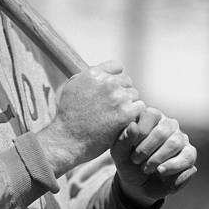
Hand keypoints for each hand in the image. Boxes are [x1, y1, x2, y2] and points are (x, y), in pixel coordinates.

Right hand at [36, 61, 144, 175]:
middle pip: (127, 82)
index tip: (110, 92)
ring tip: (115, 116)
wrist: (68, 140)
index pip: (117, 68)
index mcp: (94, 74)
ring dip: (129, 105)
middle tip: (112, 108)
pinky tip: (123, 122)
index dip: (115, 80)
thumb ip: (87, 76)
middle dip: (122, 93)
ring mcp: (118, 98)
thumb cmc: (68, 117)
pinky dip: (134, 115)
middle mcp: (107, 83)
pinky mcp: (126, 113)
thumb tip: (100, 69)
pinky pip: (140, 108)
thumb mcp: (71, 88)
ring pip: (134, 95)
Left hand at [111, 107, 196, 207]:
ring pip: (176, 143)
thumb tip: (133, 125)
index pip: (151, 115)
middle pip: (163, 131)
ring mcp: (182, 139)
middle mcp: (169, 125)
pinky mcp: (189, 155)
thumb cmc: (128, 162)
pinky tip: (161, 172)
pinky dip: (172, 168)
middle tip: (136, 161)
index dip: (140, 133)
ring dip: (158, 159)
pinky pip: (188, 158)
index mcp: (152, 117)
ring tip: (146, 169)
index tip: (130, 148)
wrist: (138, 183)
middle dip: (146, 149)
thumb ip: (123, 139)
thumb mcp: (119, 153)